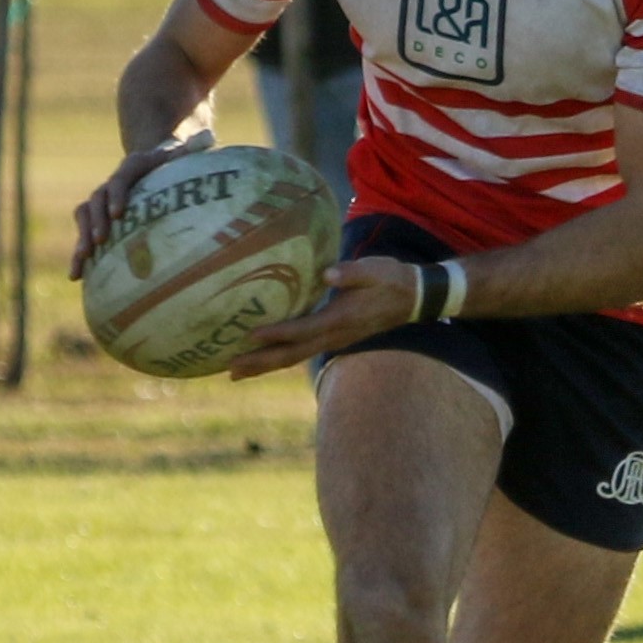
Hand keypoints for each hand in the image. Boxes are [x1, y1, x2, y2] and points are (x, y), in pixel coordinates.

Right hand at [69, 128, 213, 279]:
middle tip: (100, 240)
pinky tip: (76, 276)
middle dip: (96, 220)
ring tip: (82, 260)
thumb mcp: (187, 153)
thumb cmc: (178, 161)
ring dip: (82, 237)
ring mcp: (104, 199)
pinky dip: (80, 253)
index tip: (118, 214)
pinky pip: (84, 232)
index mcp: (135, 165)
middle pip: (98, 198)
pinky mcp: (100, 216)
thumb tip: (208, 138)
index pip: (122, 177)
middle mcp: (114, 181)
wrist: (158, 161)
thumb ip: (194, 148)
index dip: (118, 194)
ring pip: (85, 215)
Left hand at [225, 256, 421, 378]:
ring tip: (235, 373)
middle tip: (229, 370)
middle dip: (260, 363)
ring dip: (264, 366)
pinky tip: (261, 357)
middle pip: (290, 355)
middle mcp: (333, 336)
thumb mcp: (375, 270)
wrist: (413, 298)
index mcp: (340, 319)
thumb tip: (328, 273)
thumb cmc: (391, 279)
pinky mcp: (331, 338)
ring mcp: (332, 340)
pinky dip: (277, 357)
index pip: (302, 330)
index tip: (250, 335)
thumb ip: (351, 272)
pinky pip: (300, 352)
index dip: (276, 334)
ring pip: (293, 358)